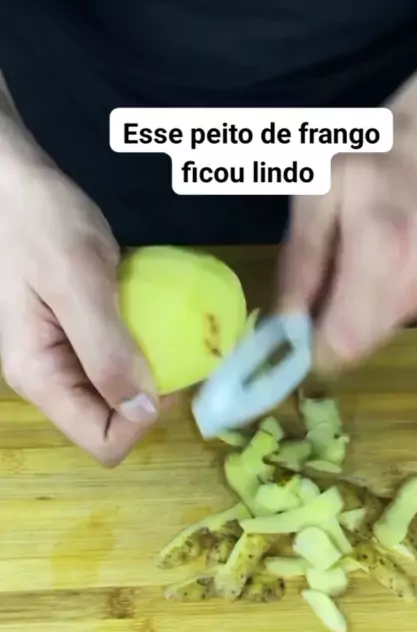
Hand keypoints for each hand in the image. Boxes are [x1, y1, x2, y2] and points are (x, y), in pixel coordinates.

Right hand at [0, 156, 163, 465]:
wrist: (20, 185)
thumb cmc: (43, 225)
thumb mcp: (79, 283)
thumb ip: (107, 350)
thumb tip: (143, 411)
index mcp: (42, 377)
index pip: (103, 442)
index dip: (143, 423)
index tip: (171, 377)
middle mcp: (52, 380)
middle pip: (113, 424)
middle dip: (152, 399)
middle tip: (177, 352)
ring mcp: (66, 361)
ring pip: (120, 397)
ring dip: (153, 375)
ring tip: (171, 335)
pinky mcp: (81, 340)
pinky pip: (121, 364)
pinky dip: (146, 351)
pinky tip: (156, 322)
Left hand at [277, 72, 416, 373]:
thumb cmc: (378, 151)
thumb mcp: (319, 189)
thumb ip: (299, 261)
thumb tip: (283, 324)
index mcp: (382, 255)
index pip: (340, 349)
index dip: (308, 352)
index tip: (288, 335)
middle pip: (358, 347)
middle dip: (328, 328)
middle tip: (318, 285)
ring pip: (378, 333)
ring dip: (355, 309)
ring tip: (357, 254)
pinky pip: (401, 314)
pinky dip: (380, 297)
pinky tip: (385, 254)